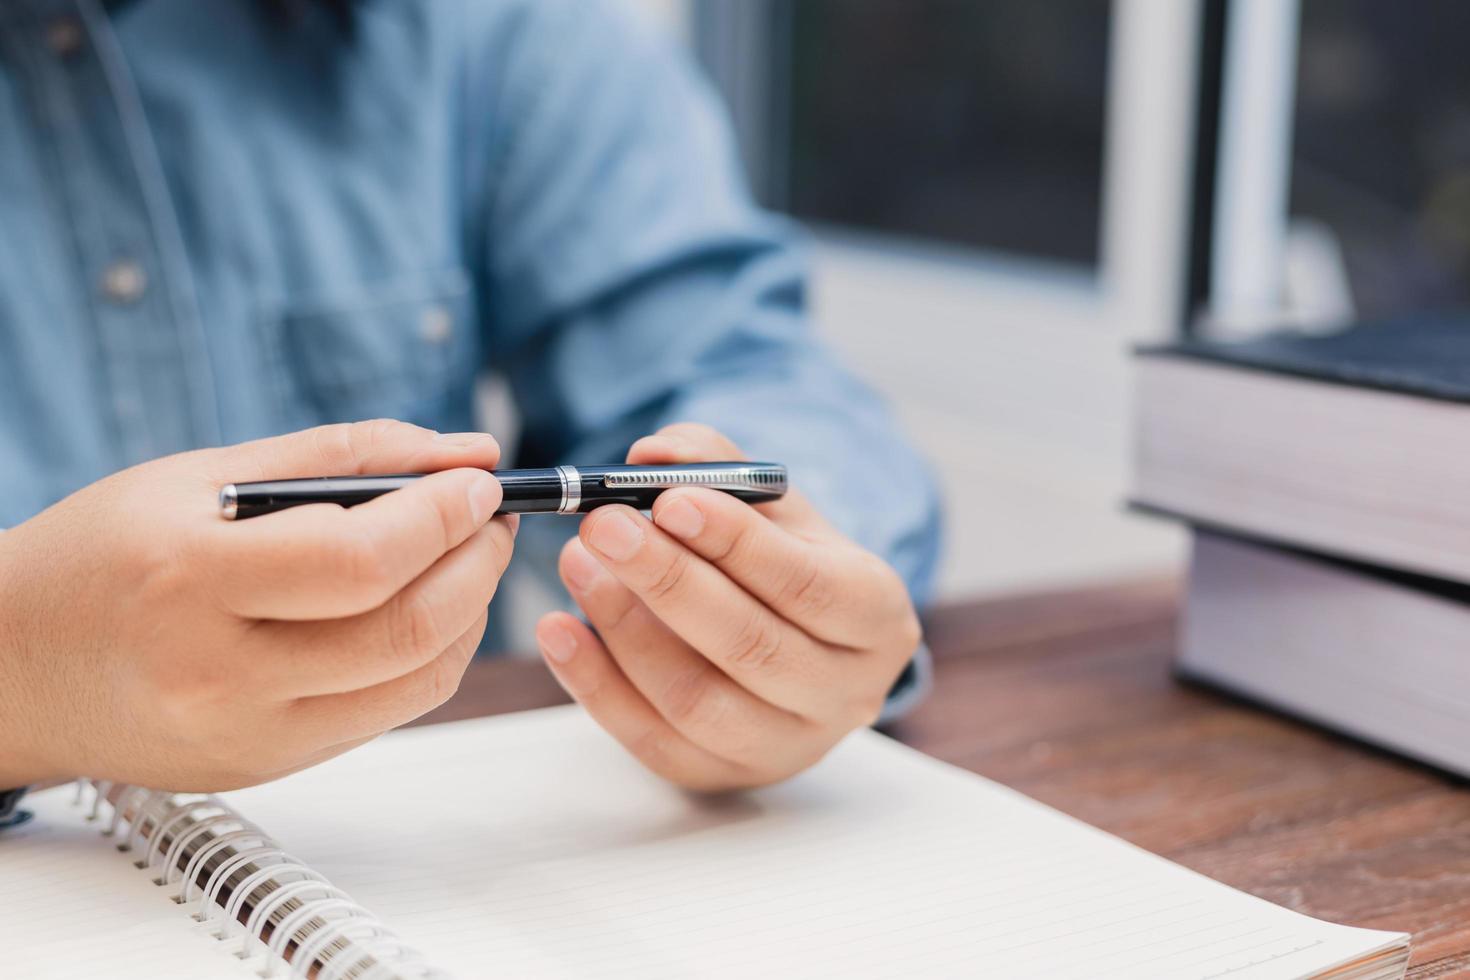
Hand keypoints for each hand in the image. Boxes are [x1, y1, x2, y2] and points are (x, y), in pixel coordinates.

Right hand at [0, 420, 515, 790]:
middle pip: (406, 630)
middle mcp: (220, 676)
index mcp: (190, 582)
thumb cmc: (102, 556)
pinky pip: (388, 711)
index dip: (444, 518)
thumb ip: (345, 456)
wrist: (15, 668)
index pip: (361, 562)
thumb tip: (466, 453)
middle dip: (477, 563)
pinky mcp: (269, 765)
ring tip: (467, 557)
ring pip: (417, 681)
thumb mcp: (202, 474)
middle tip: (491, 518)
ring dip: (470, 612)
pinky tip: (424, 607)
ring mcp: (249, 734)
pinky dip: (430, 655)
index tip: (479, 482)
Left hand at [535, 423, 921, 791]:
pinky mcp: (722, 776)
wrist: (799, 645)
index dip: (738, 544)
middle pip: (751, 646)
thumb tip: (653, 454)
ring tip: (576, 562)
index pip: (810, 585)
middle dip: (668, 580)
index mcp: (876, 617)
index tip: (669, 499)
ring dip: (624, 627)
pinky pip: (650, 738)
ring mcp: (784, 747)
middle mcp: (844, 694)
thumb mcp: (773, 506)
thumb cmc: (786, 563)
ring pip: (697, 699)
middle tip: (603, 524)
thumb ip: (717, 465)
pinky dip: (595, 685)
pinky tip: (558, 628)